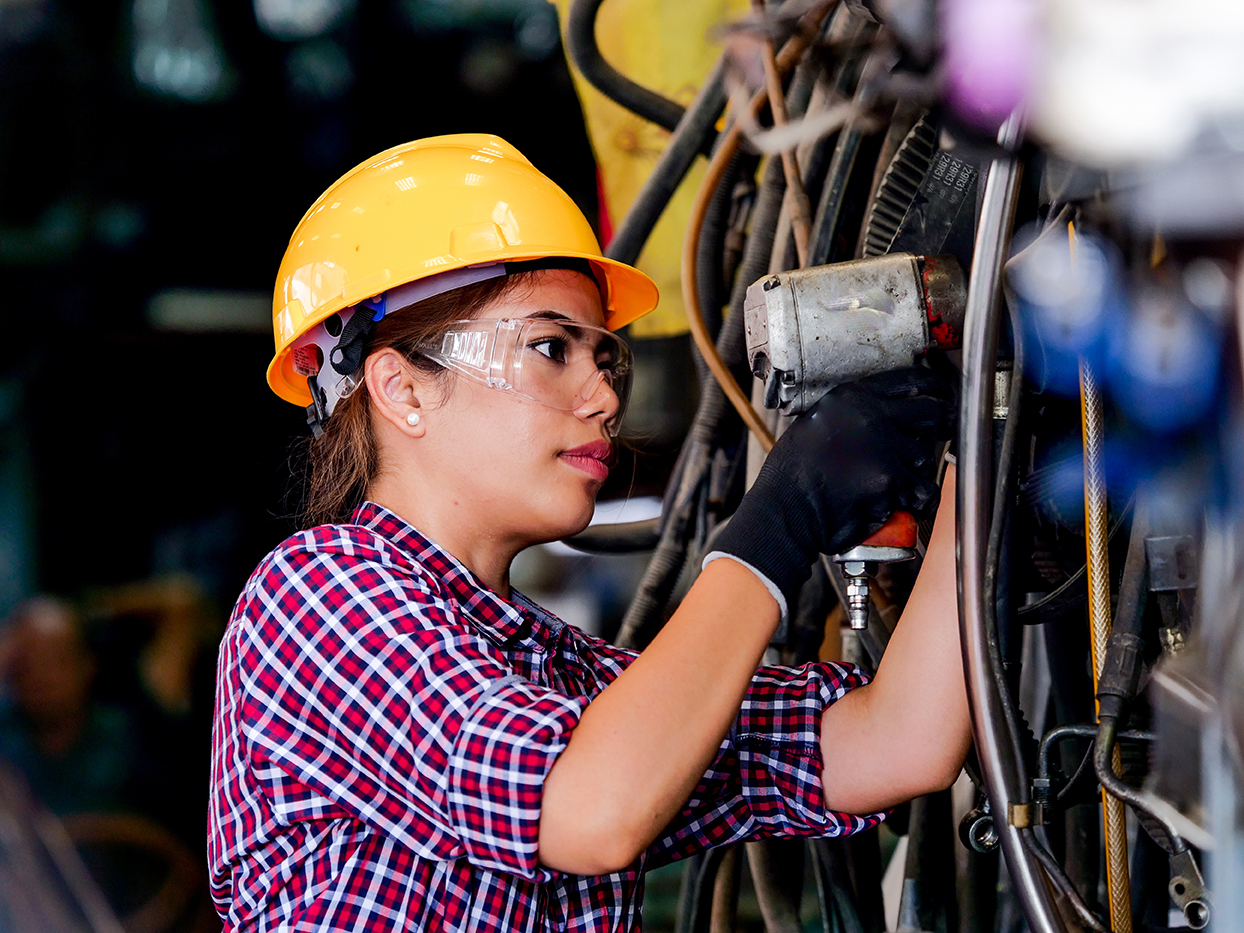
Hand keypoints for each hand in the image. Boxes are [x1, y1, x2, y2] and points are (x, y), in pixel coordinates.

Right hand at [706, 366, 953, 614]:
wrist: (786, 507)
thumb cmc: (793, 472)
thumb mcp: (816, 422)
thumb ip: (849, 415)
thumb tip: (879, 415)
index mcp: (853, 398)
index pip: (908, 379)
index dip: (933, 386)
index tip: (942, 392)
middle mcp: (872, 416)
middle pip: (930, 412)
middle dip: (942, 423)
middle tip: (943, 430)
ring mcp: (885, 449)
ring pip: (925, 456)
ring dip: (918, 470)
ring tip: (898, 481)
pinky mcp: (891, 482)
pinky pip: (923, 489)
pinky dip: (918, 499)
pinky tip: (905, 502)